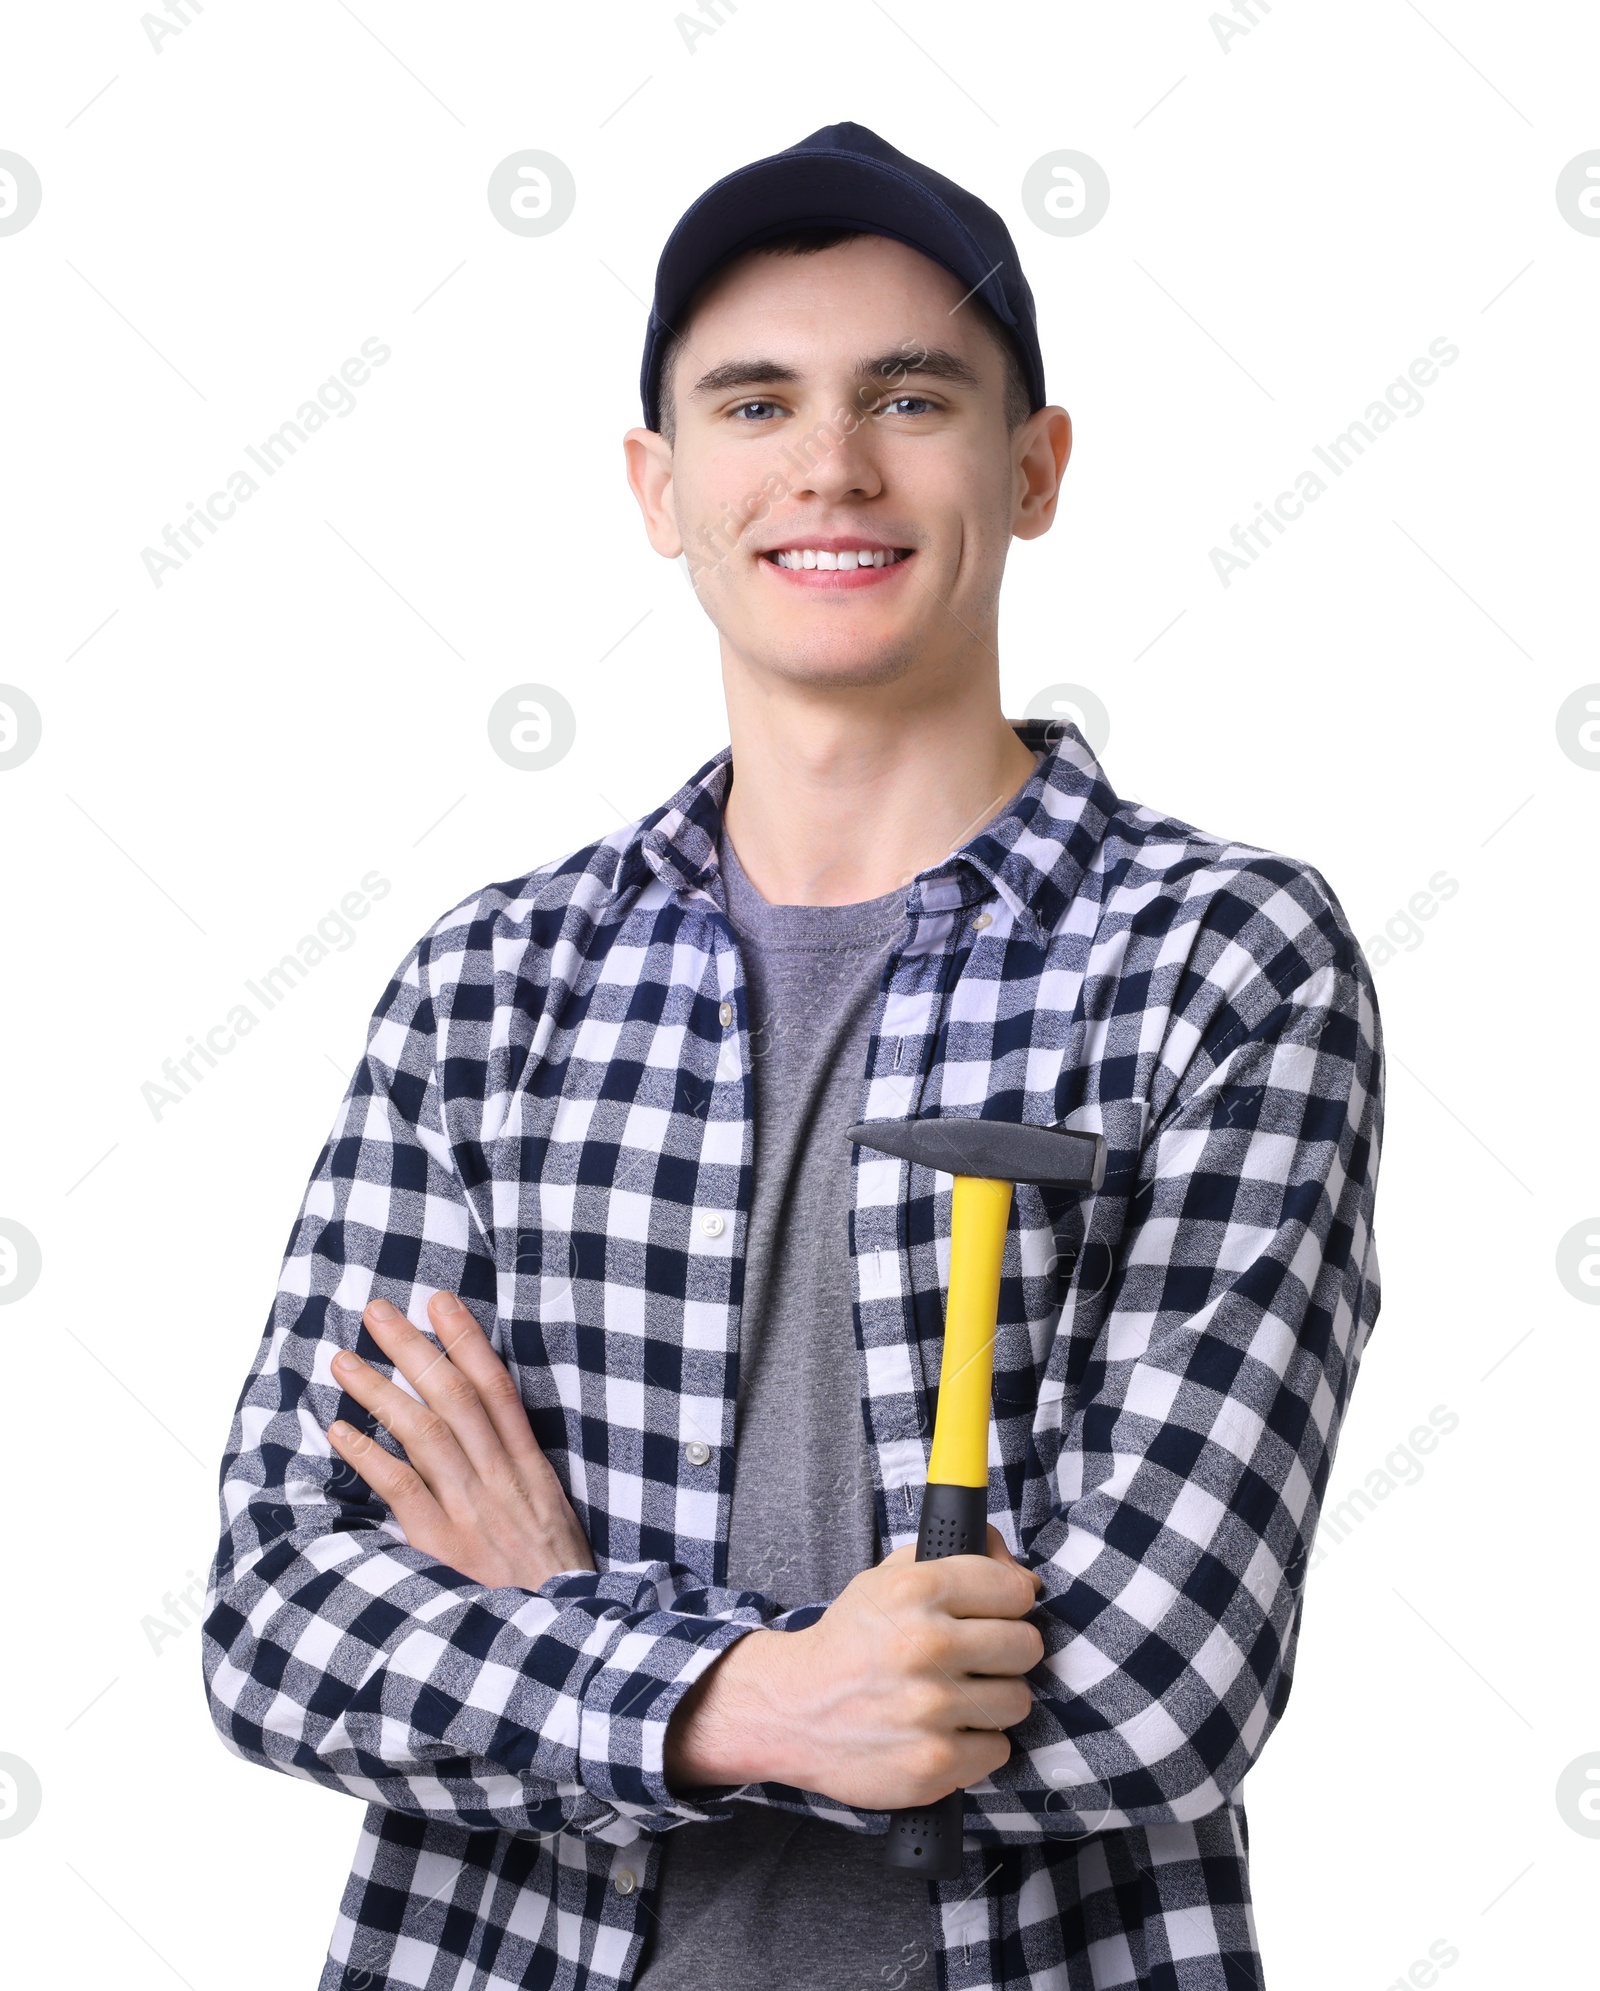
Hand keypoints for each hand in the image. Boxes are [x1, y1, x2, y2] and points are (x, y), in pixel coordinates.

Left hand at [327, 1292, 593, 1590]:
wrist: (568, 1640)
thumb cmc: (556, 1585)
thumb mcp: (554, 1520)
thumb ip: (521, 1481)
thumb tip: (487, 1444)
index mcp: (530, 1470)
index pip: (497, 1389)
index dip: (467, 1341)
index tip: (440, 1302)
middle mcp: (501, 1480)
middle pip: (454, 1398)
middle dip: (415, 1349)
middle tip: (377, 1312)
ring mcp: (473, 1511)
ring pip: (424, 1433)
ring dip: (381, 1392)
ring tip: (344, 1361)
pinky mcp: (445, 1547)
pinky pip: (403, 1490)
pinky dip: (370, 1457)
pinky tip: (340, 1431)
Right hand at [665, 1527, 1042, 1809]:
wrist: (792, 1711)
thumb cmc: (851, 1642)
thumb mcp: (889, 1579)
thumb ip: (958, 1557)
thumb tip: (1027, 1576)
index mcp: (917, 1589)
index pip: (1016, 1590)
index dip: (1008, 1602)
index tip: (993, 1613)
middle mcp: (925, 1645)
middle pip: (1026, 1645)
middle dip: (1006, 1651)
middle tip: (975, 1658)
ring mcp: (931, 1708)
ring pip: (1018, 1700)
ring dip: (993, 1701)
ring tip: (955, 1696)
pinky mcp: (934, 1762)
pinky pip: (998, 1749)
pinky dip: (976, 1745)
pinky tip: (943, 1731)